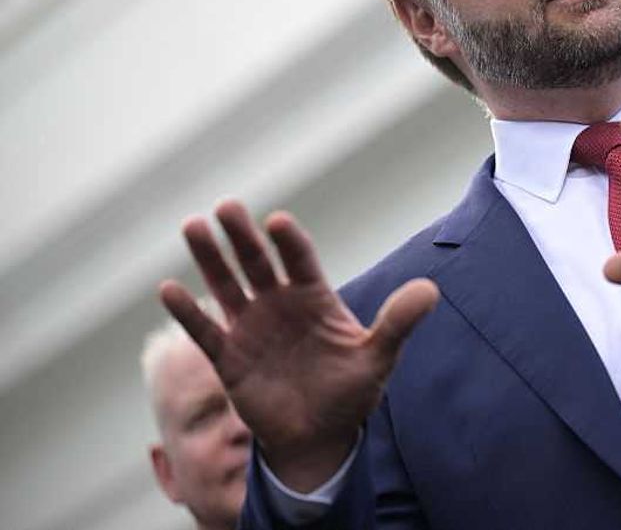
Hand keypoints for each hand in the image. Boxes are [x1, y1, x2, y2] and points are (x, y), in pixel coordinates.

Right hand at [159, 200, 437, 490]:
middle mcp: (278, 304)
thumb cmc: (352, 392)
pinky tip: (167, 289)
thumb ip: (399, 323)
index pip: (299, 260)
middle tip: (226, 205)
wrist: (321, 437)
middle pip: (257, 262)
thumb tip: (431, 290)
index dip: (288, 241)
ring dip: (210, 258)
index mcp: (314, 297)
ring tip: (193, 226)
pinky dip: (188, 312)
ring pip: (226, 285)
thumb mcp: (379, 358)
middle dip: (242, 235)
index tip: (277, 222)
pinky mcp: (229, 359)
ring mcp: (251, 328)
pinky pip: (205, 332)